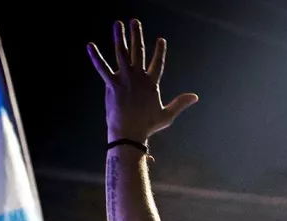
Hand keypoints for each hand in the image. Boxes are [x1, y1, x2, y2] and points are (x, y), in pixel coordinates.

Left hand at [88, 19, 197, 141]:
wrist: (129, 134)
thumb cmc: (148, 126)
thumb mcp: (167, 115)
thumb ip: (180, 103)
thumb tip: (196, 97)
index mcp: (151, 84)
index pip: (157, 63)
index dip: (159, 51)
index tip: (161, 40)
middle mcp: (138, 78)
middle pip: (138, 51)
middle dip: (137, 35)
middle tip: (135, 21)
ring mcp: (124, 80)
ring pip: (121, 53)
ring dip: (119, 37)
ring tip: (118, 24)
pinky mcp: (112, 85)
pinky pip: (102, 68)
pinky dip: (95, 57)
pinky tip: (90, 45)